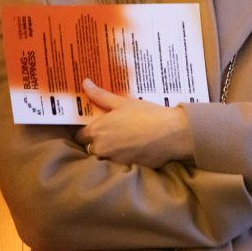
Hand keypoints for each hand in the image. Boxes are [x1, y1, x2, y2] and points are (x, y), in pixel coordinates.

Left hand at [76, 79, 193, 167]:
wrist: (171, 133)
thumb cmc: (147, 115)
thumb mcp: (123, 102)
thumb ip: (101, 95)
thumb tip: (85, 83)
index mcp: (97, 130)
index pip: (80, 135)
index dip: (88, 130)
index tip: (98, 126)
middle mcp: (100, 148)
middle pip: (91, 148)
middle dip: (99, 142)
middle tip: (115, 132)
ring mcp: (112, 160)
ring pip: (105, 156)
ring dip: (111, 151)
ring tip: (127, 140)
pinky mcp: (126, 168)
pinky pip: (119, 164)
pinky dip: (124, 157)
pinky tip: (136, 148)